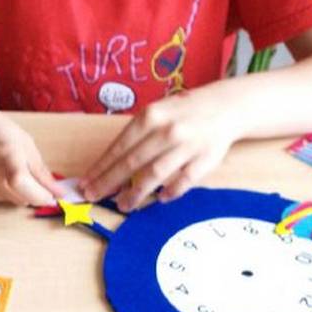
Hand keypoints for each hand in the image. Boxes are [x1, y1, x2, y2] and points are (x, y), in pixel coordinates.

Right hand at [0, 102, 61, 204]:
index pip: (28, 192)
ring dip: (8, 190)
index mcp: (5, 156)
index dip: (42, 197)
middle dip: (27, 192)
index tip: (49, 197)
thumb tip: (58, 193)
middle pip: (18, 199)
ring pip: (2, 201)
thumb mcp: (23, 142)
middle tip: (23, 173)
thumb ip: (40, 171)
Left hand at [80, 85, 238, 210]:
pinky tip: (159, 198)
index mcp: (151, 116)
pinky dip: (170, 192)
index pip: (119, 148)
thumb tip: (108, 166)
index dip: (100, 168)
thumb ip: (136, 136)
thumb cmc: (183, 113)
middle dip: (109, 183)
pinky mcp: (205, 160)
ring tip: (122, 205)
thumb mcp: (157, 113)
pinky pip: (183, 182)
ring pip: (155, 175)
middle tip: (94, 196)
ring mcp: (187, 146)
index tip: (86, 182)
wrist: (225, 107)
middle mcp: (167, 131)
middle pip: (132, 164)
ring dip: (135, 193)